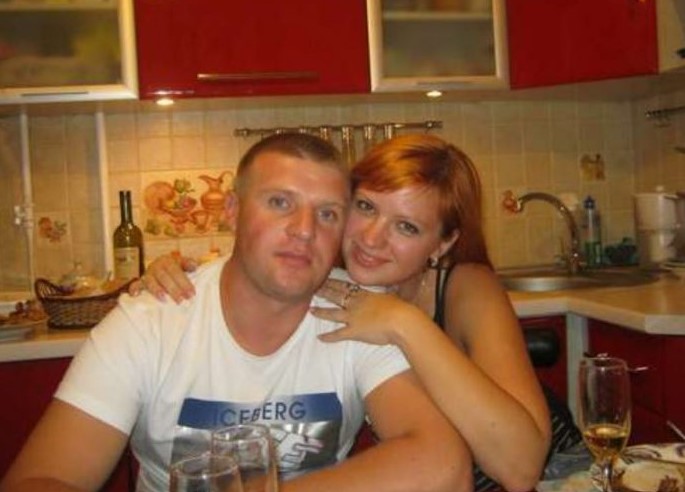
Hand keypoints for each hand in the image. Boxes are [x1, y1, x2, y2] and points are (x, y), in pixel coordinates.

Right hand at [128, 254, 197, 302]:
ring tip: (164, 299)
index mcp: (168, 261)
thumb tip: (195, 265)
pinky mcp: (141, 282)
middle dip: (173, 289)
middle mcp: (156, 266)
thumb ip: (189, 264)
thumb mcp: (183, 264)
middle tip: (181, 300)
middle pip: (164, 277)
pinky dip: (134, 289)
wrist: (161, 266)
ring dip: (157, 290)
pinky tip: (135, 295)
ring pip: (151, 281)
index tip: (192, 294)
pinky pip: (135, 284)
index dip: (184, 282)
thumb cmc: (176, 268)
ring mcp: (148, 274)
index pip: (176, 271)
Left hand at [311, 278, 426, 345]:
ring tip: (311, 310)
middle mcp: (356, 304)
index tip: (326, 279)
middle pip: (336, 296)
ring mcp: (353, 317)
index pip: (346, 286)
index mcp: (366, 294)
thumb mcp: (394, 297)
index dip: (335, 283)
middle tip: (314, 289)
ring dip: (321, 312)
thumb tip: (394, 289)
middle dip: (324, 292)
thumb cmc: (402, 309)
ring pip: (333, 313)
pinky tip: (319, 337)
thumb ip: (389, 294)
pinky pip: (338, 334)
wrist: (402, 320)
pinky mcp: (354, 331)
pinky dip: (328, 336)